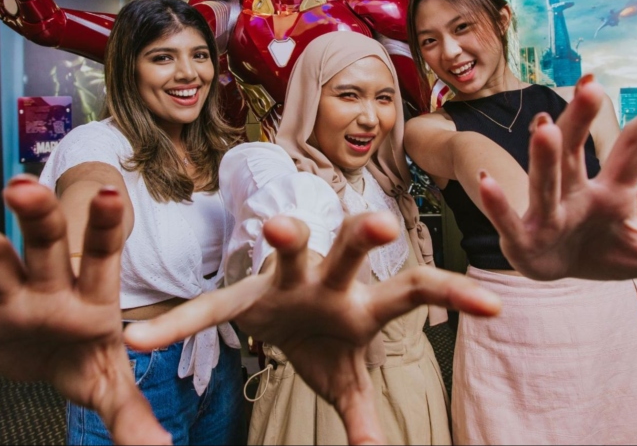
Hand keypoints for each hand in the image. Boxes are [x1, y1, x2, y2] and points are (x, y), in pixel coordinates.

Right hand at [0, 178, 169, 445]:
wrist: (55, 355)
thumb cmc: (89, 357)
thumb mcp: (111, 384)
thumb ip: (130, 414)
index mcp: (91, 295)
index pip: (103, 254)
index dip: (104, 226)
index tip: (111, 195)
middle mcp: (49, 282)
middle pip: (44, 243)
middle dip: (35, 215)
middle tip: (21, 187)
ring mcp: (10, 290)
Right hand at [124, 212, 501, 444]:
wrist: (273, 319)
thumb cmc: (322, 339)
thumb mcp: (344, 377)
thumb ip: (363, 409)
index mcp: (363, 306)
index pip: (415, 292)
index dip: (454, 296)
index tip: (494, 305)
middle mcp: (329, 281)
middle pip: (351, 253)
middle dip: (364, 239)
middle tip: (381, 227)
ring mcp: (287, 280)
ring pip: (292, 248)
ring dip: (285, 235)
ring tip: (271, 227)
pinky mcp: (246, 294)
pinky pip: (211, 310)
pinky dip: (179, 326)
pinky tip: (142, 341)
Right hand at [478, 67, 636, 285]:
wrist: (547, 265)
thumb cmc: (604, 248)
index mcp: (615, 187)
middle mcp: (580, 188)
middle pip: (589, 151)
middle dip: (589, 119)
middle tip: (594, 83)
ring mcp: (550, 211)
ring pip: (548, 179)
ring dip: (546, 155)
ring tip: (544, 126)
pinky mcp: (525, 240)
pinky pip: (509, 219)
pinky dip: (496, 203)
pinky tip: (482, 182)